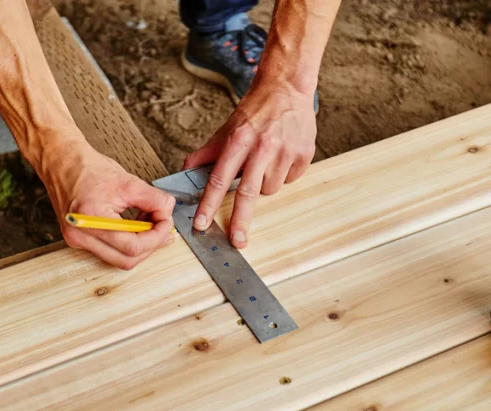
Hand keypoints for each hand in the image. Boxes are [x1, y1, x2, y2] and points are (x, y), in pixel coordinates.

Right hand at [43, 143, 175, 269]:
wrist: (62, 163)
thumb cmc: (87, 168)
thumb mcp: (127, 181)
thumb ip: (154, 199)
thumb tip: (168, 212)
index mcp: (90, 219)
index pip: (132, 246)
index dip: (156, 237)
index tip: (166, 222)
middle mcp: (81, 235)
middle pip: (126, 260)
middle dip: (150, 245)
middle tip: (163, 227)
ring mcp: (78, 240)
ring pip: (119, 259)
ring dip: (140, 245)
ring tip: (149, 224)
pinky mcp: (79, 239)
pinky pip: (109, 251)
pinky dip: (127, 243)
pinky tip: (135, 227)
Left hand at [183, 80, 315, 248]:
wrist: (286, 88)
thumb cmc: (255, 110)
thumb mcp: (227, 128)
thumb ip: (208, 152)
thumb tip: (186, 170)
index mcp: (239, 140)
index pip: (219, 178)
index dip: (209, 203)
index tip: (202, 224)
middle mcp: (262, 146)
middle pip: (248, 193)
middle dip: (241, 220)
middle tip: (238, 241)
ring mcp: (285, 151)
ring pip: (270, 188)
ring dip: (265, 184)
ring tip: (265, 162)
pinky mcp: (304, 153)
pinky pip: (290, 180)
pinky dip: (284, 174)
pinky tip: (282, 156)